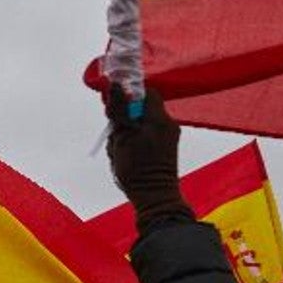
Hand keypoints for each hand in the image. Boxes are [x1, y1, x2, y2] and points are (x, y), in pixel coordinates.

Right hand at [105, 86, 192, 231]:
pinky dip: (134, 142)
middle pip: (142, 109)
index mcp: (159, 119)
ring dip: (127, 133)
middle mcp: (168, 125)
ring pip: (142, 124)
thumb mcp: (122, 136)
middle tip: (115, 135)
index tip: (114, 107)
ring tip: (120, 151)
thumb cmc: (138, 168)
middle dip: (124, 118)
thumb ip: (120, 109)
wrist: (155, 197)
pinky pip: (147, 137)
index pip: (146, 92)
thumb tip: (116, 85)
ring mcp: (168, 137)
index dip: (128, 95)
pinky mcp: (165, 149)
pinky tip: (126, 157)